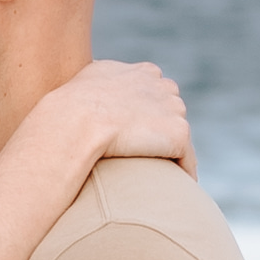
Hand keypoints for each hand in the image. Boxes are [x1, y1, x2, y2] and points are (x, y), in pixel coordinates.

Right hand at [60, 55, 189, 170]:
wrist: (78, 121)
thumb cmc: (73, 106)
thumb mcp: (88, 80)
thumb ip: (103, 80)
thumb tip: (98, 91)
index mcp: (144, 72)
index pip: (157, 91)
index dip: (148, 112)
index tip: (138, 132)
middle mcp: (162, 86)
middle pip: (172, 110)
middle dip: (163, 129)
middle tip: (148, 155)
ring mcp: (173, 109)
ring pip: (179, 134)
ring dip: (172, 151)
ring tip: (160, 174)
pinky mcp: (178, 133)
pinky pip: (186, 157)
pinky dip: (182, 170)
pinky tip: (173, 187)